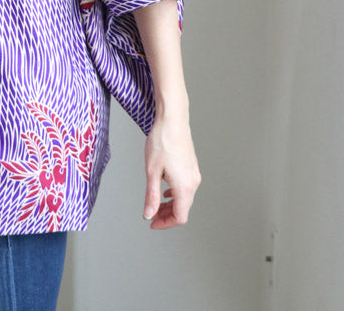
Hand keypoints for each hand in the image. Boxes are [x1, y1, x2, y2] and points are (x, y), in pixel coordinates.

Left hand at [142, 114, 200, 228]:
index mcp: (184, 187)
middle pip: (183, 209)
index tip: (151, 222)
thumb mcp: (152, 171)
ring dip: (170, 204)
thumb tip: (149, 214)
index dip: (165, 223)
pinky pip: (185, 187)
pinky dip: (174, 193)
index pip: (179, 217)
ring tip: (155, 202)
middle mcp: (193, 182)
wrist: (173, 119)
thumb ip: (151, 196)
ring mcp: (194, 174)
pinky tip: (164, 189)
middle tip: (150, 214)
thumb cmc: (161, 141)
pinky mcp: (192, 166)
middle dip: (166, 215)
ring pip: (184, 198)